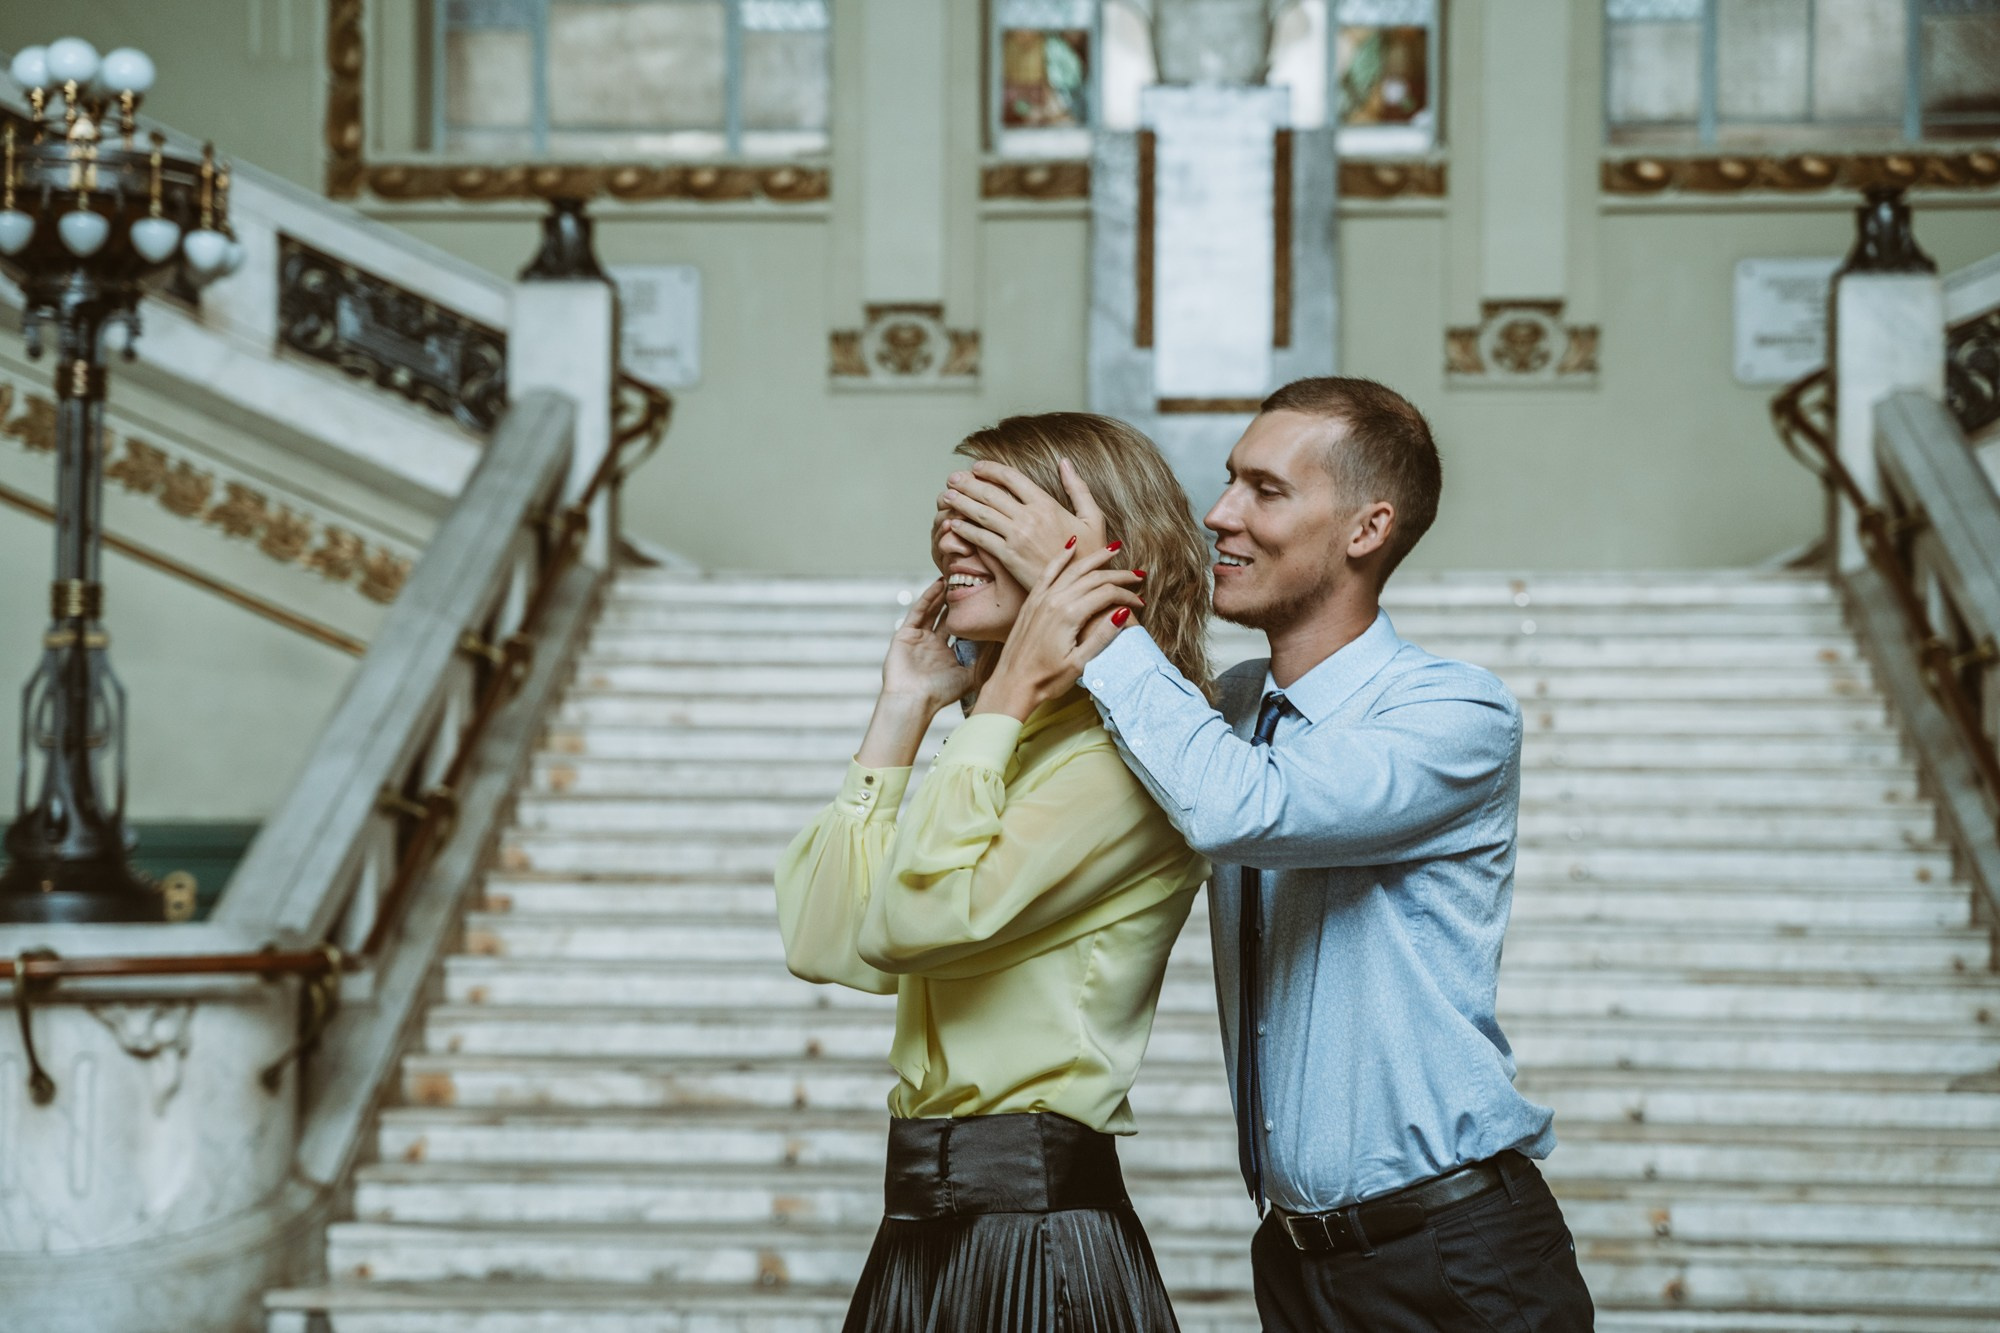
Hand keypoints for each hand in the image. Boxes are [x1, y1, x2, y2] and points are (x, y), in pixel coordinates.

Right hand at [859, 579, 971, 768]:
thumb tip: (1004, 649)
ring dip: (943, 596)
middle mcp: (933, 646)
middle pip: (947, 618)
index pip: (961, 631)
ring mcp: (918, 639)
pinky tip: (939, 585)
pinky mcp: (905, 634)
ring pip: (933, 611)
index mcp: (947, 656)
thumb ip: (984, 663)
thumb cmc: (940, 694)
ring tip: (955, 578)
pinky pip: (918, 612)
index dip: (970, 617)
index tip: (983, 601)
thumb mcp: (969, 677)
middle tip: (970, 583)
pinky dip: (928, 598)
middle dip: (957, 602)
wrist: (913, 701)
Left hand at [940, 459, 1108, 588]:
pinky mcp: (1009, 557)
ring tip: (946, 497)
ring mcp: (1017, 537)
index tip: (977, 467)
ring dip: (960, 503)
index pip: (1011, 478)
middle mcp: (1029, 517)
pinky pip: (981, 539)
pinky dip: (964, 529)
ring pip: (981, 514)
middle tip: (952, 479)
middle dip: (968, 483)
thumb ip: (1078, 488)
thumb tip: (1065, 462)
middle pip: (991, 493)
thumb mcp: (1092, 518)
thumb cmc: (1091, 555)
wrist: (1083, 589)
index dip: (991, 469)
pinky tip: (953, 525)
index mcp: (1047, 504)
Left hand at [974, 544, 1143, 721]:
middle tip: (1138, 575)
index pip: (1107, 594)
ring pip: (1073, 569)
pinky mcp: (1032, 601)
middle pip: (1093, 577)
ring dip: (1095, 558)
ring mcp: (1041, 599)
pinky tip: (1071, 544)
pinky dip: (1061, 556)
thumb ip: (1102, 636)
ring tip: (1113, 549)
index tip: (1141, 603)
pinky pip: (1048, 571)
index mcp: (1069, 615)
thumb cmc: (1046, 679)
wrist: (1011, 684)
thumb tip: (1124, 612)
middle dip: (1119, 575)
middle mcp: (1054, 600)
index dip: (1128, 596)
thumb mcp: (1079, 663)